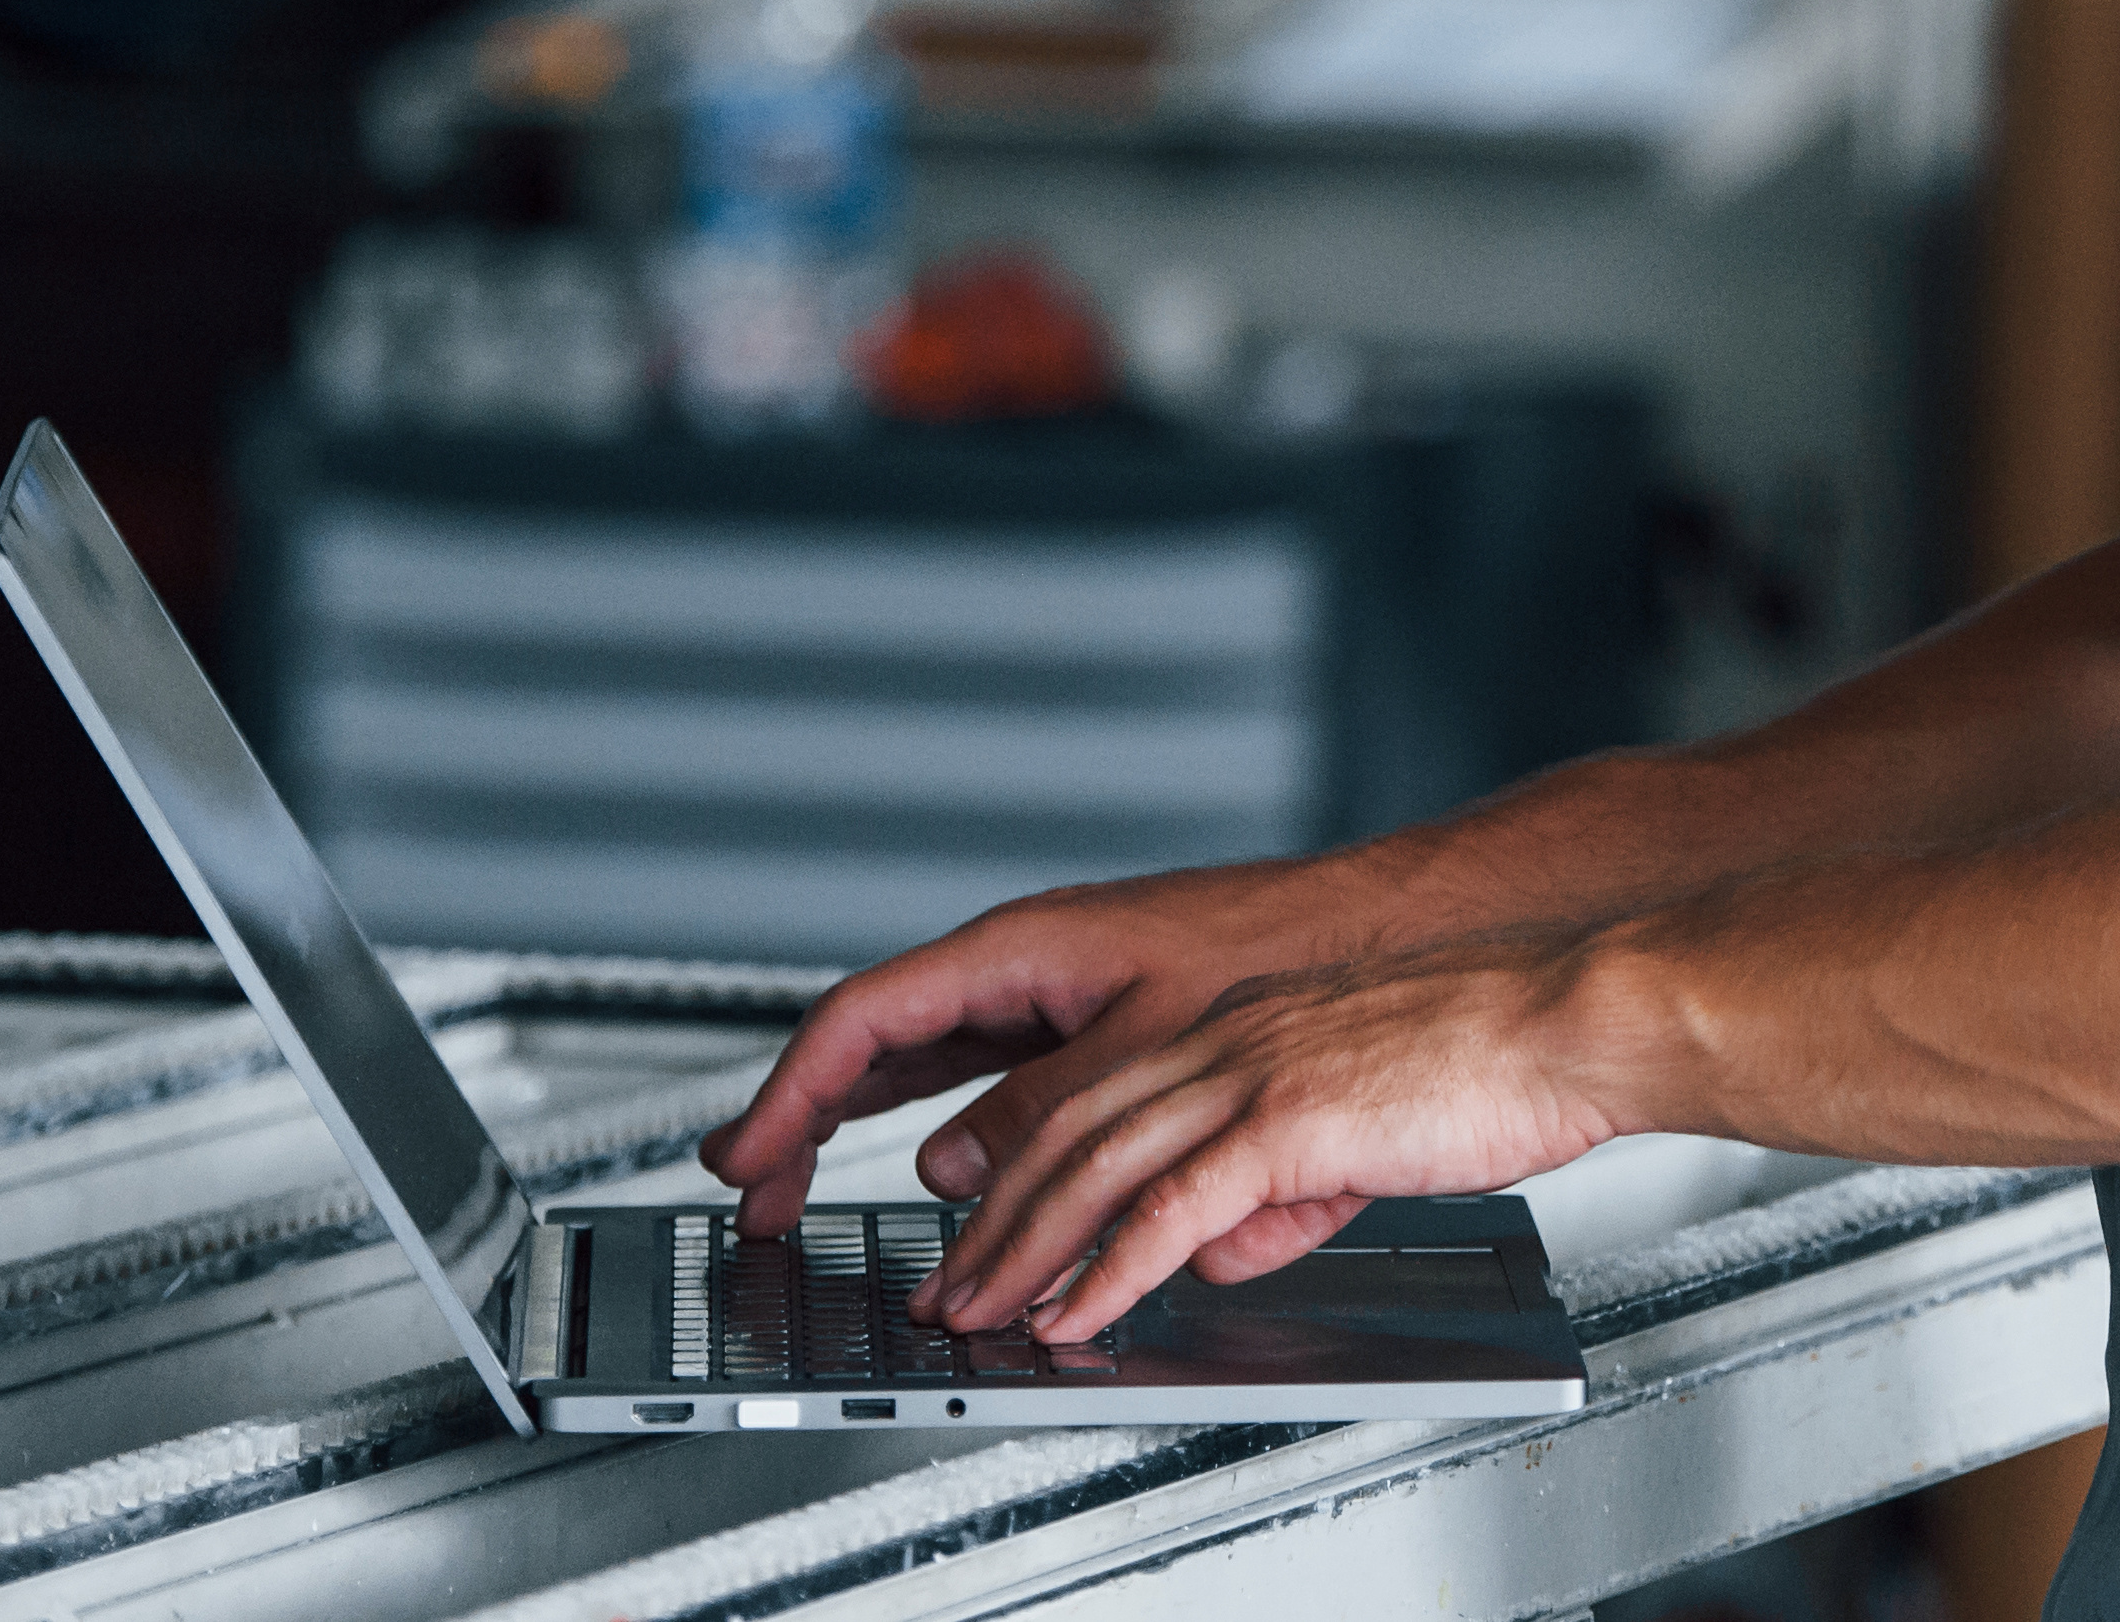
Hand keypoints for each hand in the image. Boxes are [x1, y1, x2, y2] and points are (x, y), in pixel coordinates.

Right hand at [698, 855, 1389, 1241]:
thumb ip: (1043, 1107)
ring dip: (861, 1127)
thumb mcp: (1147, 1040)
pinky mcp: (1098, 1029)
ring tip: (808, 1188)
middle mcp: (1028, 968)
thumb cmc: (1283, 946)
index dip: (789, 1093)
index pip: (865, 1019)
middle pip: (877, 1042)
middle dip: (800, 1115)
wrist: (1377, 928)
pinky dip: (950, 1130)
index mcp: (1023, 949)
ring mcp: (1058, 998)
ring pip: (927, 1063)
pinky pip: (992, 1081)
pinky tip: (941, 1175)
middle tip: (751, 1191)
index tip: (742, 1157)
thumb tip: (954, 1168)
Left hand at [917, 934, 1634, 1340]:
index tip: (990, 1231)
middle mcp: (1233, 1038)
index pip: (1102, 1098)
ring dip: (1027, 1250)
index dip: (1029, 1171)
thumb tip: (1228, 1250)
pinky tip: (1076, 1310)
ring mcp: (1256, 1071)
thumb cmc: (1497, 1064)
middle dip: (998, 1220)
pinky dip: (1110, 1266)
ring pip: (1102, 1165)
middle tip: (950, 1288)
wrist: (1569, 1018)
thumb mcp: (1362, 1130)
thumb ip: (1282, 1186)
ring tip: (980, 1312)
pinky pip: (1174, 1204)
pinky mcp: (1290, 1117)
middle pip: (1074, 1130)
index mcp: (1247, 1028)